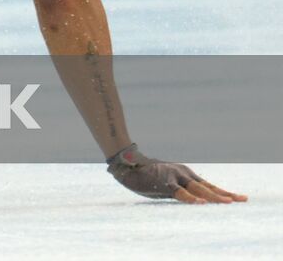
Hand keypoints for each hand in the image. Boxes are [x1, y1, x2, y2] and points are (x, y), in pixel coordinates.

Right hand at [106, 144, 247, 203]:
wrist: (125, 164)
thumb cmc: (143, 175)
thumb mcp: (164, 181)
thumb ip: (177, 188)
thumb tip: (188, 197)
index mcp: (184, 174)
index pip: (207, 185)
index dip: (222, 191)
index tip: (238, 198)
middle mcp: (183, 174)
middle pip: (208, 187)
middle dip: (225, 194)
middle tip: (243, 199)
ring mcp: (174, 177)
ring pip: (198, 189)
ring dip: (214, 197)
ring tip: (228, 202)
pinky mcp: (164, 183)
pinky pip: (179, 193)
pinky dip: (190, 198)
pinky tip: (200, 203)